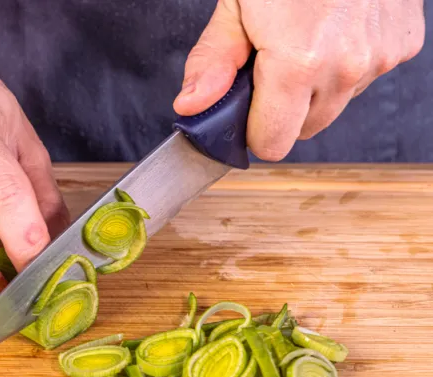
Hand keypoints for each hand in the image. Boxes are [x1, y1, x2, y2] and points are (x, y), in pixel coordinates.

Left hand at [173, 0, 424, 160]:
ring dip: (315, 86)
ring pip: (334, 104)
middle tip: (270, 62)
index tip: (245, 107)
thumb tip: (193, 106)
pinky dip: (346, 62)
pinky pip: (365, 77)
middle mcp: (346, 67)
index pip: (273, 143)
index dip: (253, 129)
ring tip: (305, 36)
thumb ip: (213, 61)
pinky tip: (335, 27)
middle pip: (304, 129)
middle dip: (282, 107)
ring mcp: (380, 57)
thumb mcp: (237, 3)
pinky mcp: (403, 44)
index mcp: (299, 64)